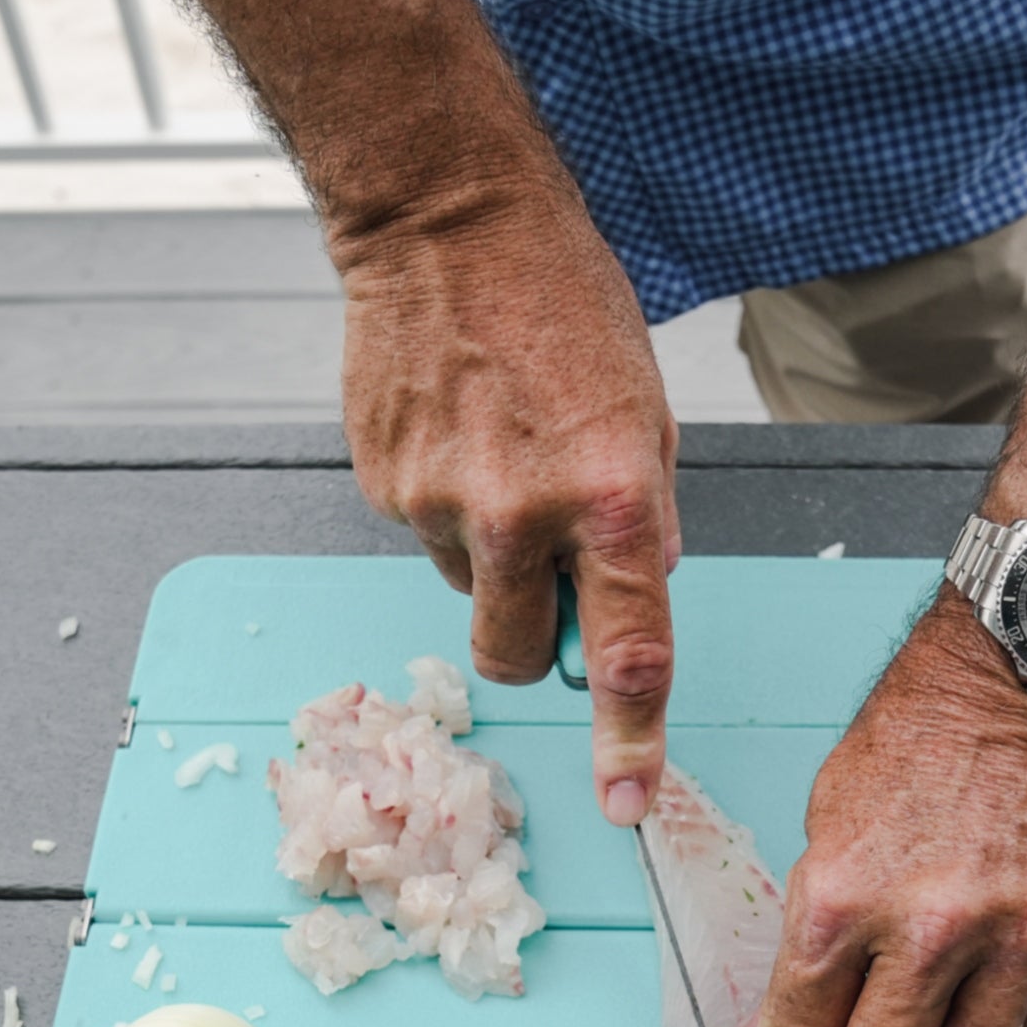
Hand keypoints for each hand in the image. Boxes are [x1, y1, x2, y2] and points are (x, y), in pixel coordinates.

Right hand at [334, 191, 683, 824]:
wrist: (448, 221)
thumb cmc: (566, 307)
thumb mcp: (642, 413)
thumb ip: (636, 520)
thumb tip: (622, 603)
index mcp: (613, 499)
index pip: (630, 654)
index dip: (628, 741)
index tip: (627, 805)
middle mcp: (525, 515)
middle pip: (520, 653)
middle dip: (534, 635)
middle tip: (546, 564)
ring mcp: (442, 502)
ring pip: (469, 592)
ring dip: (490, 556)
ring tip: (499, 452)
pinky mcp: (384, 482)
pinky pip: (425, 533)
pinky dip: (445, 501)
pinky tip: (457, 426)